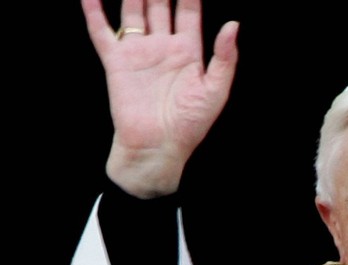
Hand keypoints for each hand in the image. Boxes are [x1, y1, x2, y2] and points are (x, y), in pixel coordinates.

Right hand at [82, 0, 238, 197]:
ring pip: (134, 11)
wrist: (158, 147)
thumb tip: (233, 25)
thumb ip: (225, 58)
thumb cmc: (190, 125)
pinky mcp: (117, 62)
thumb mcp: (216, 91)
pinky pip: (102, 32)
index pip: (188, 11)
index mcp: (189, 51)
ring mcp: (139, 52)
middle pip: (160, 5)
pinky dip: (94, 12)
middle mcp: (163, 46)